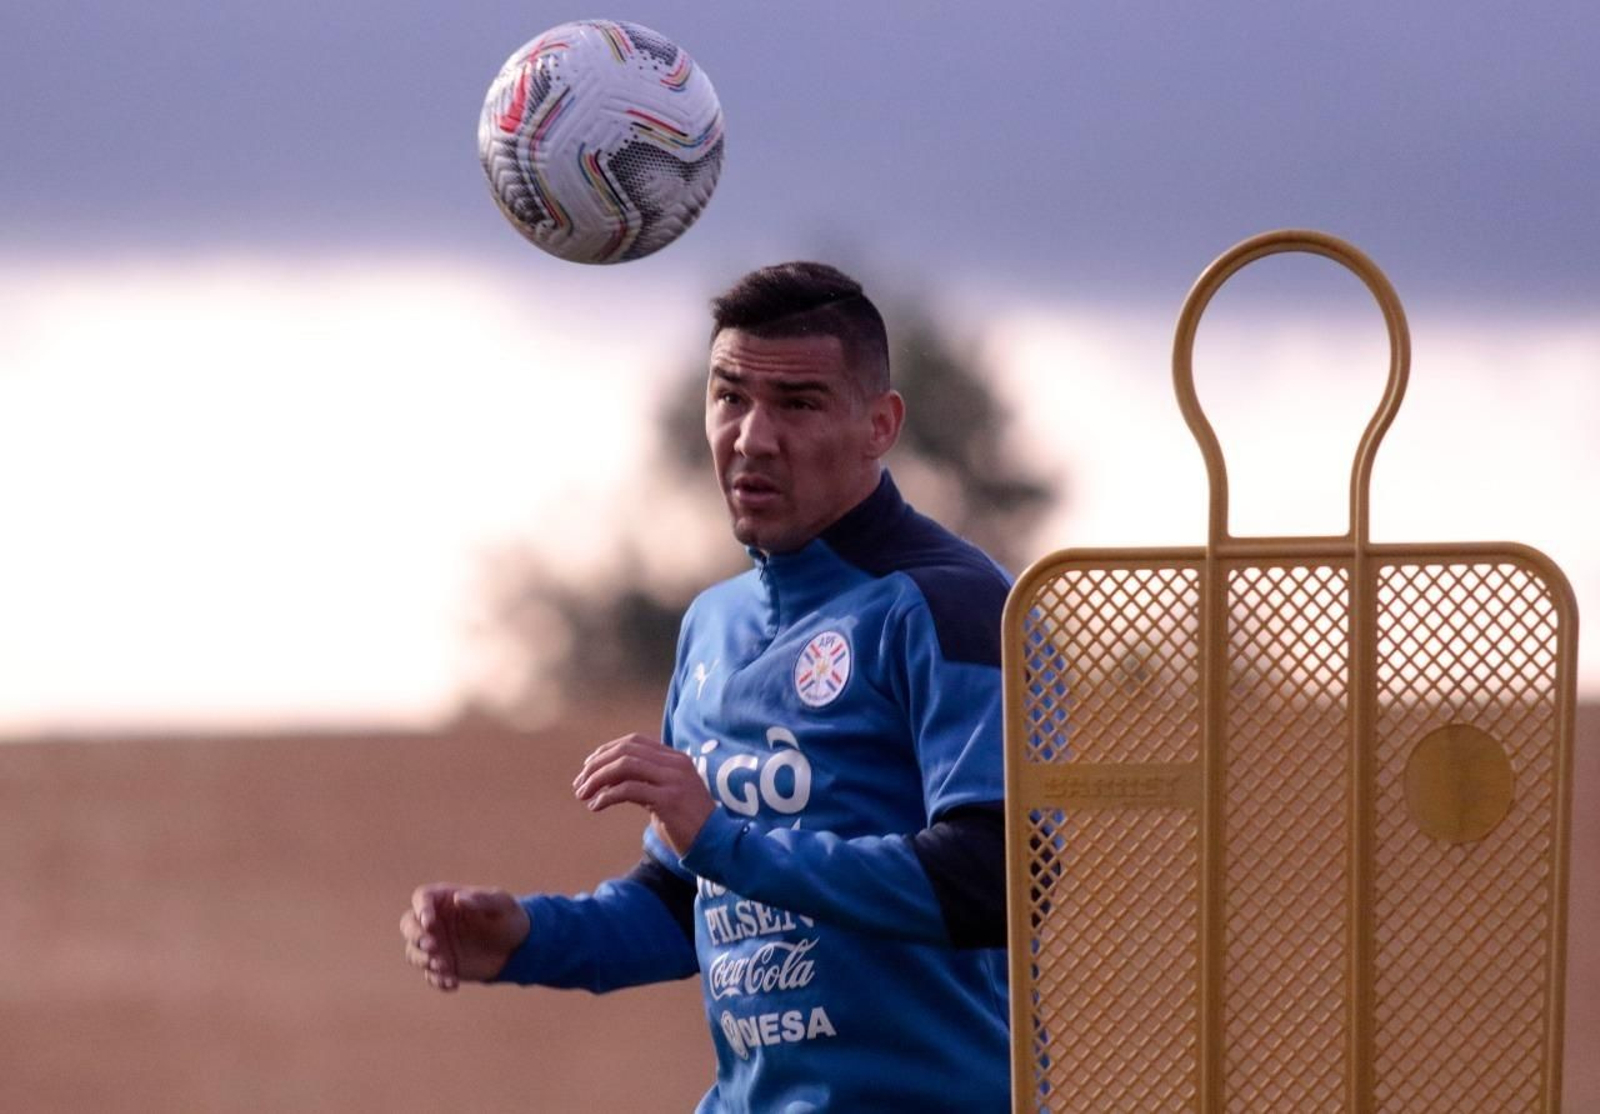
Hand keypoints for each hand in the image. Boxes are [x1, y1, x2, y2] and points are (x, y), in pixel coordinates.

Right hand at [399, 884, 529, 991]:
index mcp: (446, 899)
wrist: (518, 946)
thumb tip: (458, 898)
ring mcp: (436, 945)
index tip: (429, 922)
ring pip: (413, 952)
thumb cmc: (508, 917)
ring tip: (445, 966)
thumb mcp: (501, 905)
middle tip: (432, 946)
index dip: (421, 908)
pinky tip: (452, 983)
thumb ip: (481, 900)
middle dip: (415, 936)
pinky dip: (438, 980)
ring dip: (423, 960)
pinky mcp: (442, 966)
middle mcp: (436, 921)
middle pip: (408, 924)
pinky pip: (430, 975)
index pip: (422, 897)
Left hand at [573, 733, 714, 856]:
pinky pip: (629, 790)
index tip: (588, 768)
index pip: (634, 741)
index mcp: (675, 758)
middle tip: (579, 784)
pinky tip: (596, 806)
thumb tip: (609, 781)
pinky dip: (607, 796)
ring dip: (597, 779)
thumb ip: (646, 782)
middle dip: (597, 765)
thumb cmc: (688, 823)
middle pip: (626, 750)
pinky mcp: (668, 800)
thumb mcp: (667, 794)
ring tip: (583, 795)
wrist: (715, 843)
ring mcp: (673, 780)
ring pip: (625, 766)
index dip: (606, 751)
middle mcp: (675, 764)